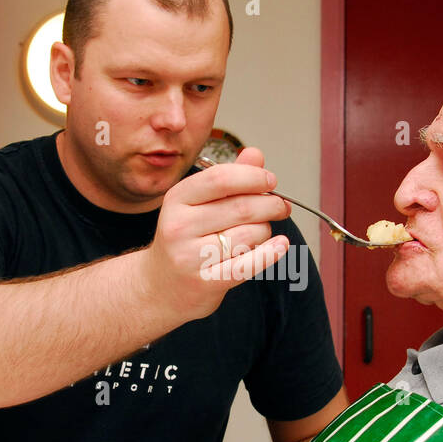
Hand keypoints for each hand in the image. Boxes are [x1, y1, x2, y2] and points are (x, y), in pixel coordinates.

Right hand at [144, 146, 292, 320]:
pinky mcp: (206, 282)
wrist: (162, 286)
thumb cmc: (185, 240)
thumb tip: (256, 155)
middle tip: (280, 206)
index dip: (253, 176)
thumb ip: (227, 179)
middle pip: (241, 207)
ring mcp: (191, 256)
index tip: (271, 180)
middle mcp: (180, 226)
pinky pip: (248, 264)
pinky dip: (270, 253)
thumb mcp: (197, 204)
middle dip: (270, 204)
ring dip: (265, 231)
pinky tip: (280, 245)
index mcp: (177, 199)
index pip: (221, 178)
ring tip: (259, 232)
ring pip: (250, 234)